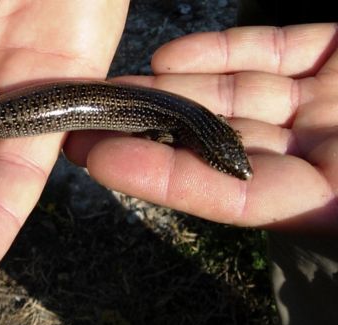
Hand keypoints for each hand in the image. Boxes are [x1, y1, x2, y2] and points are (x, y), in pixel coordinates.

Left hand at [65, 23, 337, 234]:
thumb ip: (314, 191)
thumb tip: (234, 173)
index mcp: (333, 197)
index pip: (234, 198)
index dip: (165, 179)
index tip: (100, 159)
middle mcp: (321, 152)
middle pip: (219, 144)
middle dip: (149, 131)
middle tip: (84, 122)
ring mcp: (322, 103)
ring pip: (233, 97)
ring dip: (171, 91)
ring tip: (111, 87)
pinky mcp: (328, 56)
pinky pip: (268, 53)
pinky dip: (218, 52)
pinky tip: (167, 57)